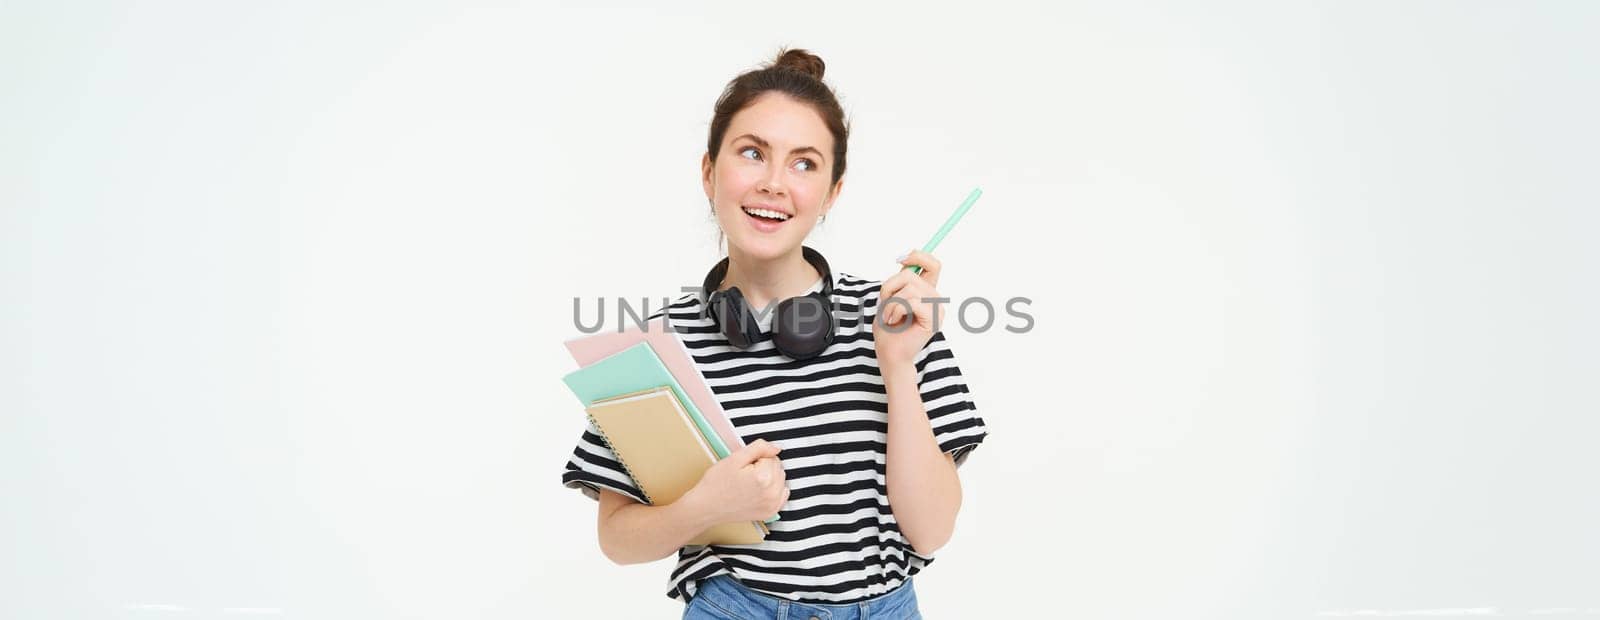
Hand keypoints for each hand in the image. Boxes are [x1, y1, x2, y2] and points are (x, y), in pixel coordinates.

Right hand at [683, 439, 788, 523]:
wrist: (706, 507)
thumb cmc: (716, 483)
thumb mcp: (735, 458)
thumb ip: (759, 448)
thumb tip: (777, 448)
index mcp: (764, 477)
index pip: (771, 456)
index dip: (756, 458)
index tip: (743, 467)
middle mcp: (771, 493)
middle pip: (778, 467)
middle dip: (764, 467)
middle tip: (745, 475)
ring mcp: (772, 505)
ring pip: (781, 479)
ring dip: (770, 478)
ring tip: (750, 483)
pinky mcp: (770, 512)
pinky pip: (782, 494)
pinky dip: (774, 490)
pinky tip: (759, 491)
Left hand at [874, 249, 944, 369]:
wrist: (889, 354)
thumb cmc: (888, 329)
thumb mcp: (891, 297)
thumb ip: (900, 280)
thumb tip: (905, 258)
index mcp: (927, 292)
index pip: (933, 264)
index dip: (918, 256)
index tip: (900, 259)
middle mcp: (935, 299)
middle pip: (911, 275)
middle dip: (890, 287)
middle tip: (885, 305)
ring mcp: (937, 309)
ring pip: (909, 289)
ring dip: (891, 303)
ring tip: (889, 317)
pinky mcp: (932, 319)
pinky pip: (910, 302)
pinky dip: (895, 310)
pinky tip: (894, 321)